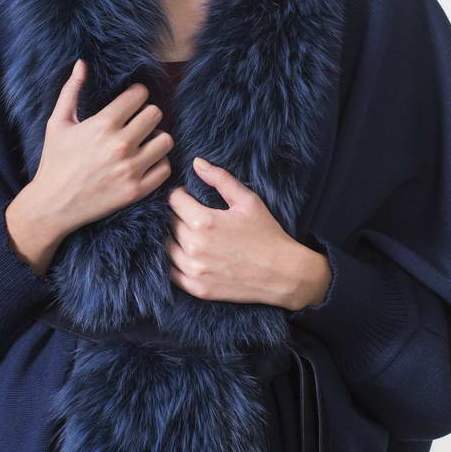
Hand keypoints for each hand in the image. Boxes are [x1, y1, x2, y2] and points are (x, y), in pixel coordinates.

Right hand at [23, 59, 173, 241]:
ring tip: (143, 141)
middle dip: (146, 114)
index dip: (136, 95)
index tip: (130, 102)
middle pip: (156, 113)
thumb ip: (71, 90)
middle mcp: (120, 145)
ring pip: (165, 140)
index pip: (139, 95)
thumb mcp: (58, 123)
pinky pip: (165, 168)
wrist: (53, 204)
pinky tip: (145, 161)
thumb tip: (82, 64)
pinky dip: (158, 162)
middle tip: (136, 121)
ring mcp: (130, 169)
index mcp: (102, 124)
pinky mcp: (136, 190)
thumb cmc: (55, 161)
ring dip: (156, 138)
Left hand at [165, 157, 332, 309]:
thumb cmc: (267, 234)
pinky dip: (174, 262)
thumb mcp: (247, 201)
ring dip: (173, 238)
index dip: (181, 195)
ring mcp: (194, 270)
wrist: (283, 274)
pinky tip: (186, 255)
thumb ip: (220, 179)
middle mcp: (194, 246)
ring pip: (166, 247)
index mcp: (204, 221)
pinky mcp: (197, 288)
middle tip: (193, 216)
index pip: (174, 200)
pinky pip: (171, 273)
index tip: (189, 197)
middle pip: (169, 223)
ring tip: (190, 234)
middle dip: (178, 216)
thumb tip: (196, 163)